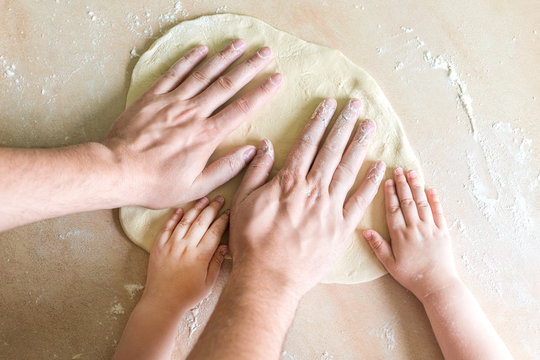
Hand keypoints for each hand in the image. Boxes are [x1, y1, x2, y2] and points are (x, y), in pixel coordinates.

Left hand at [102, 40, 281, 207]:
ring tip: (239, 44)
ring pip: (203, 74)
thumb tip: (250, 152)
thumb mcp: (196, 187)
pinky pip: (174, 74)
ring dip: (223, 57)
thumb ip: (226, 169)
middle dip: (249, 66)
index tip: (276, 79)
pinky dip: (188, 60)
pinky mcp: (153, 98)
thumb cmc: (156, 183)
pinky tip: (201, 50)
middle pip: (227, 84)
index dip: (261, 92)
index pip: (241, 109)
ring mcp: (172, 102)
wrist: (117, 171)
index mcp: (206, 136)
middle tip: (265, 52)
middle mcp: (193, 113)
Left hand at [141, 196, 228, 312]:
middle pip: (202, 221)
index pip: (215, 231)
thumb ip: (216, 263)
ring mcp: (171, 245)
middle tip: (220, 198)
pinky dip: (174, 217)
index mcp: (200, 255)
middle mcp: (186, 247)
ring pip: (186, 221)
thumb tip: (224, 246)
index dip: (223, 220)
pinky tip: (181, 210)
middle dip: (212, 208)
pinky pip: (167, 227)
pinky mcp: (159, 246)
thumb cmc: (187, 295)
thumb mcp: (208, 283)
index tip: (229, 212)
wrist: (161, 302)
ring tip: (204, 199)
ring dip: (196, 208)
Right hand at [229, 98, 385, 297]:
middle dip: (344, 124)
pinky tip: (379, 166)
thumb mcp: (243, 203)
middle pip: (332, 150)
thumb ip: (257, 172)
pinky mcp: (341, 228)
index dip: (319, 121)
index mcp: (289, 182)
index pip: (308, 143)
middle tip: (356, 105)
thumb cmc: (252, 243)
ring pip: (348, 169)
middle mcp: (313, 190)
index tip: (329, 105)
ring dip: (360, 145)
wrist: (269, 279)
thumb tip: (267, 146)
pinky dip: (371, 183)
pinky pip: (360, 201)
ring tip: (371, 125)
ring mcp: (330, 209)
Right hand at [364, 168, 458, 298]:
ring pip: (422, 203)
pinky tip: (431, 189)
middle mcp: (415, 228)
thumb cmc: (411, 276)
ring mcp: (430, 228)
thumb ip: (378, 246)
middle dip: (402, 184)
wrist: (437, 285)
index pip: (393, 209)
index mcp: (400, 235)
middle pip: (407, 202)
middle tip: (399, 170)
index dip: (389, 194)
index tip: (387, 181)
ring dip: (417, 187)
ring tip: (412, 173)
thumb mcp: (390, 264)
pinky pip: (438, 212)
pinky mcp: (443, 232)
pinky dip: (435, 200)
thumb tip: (365, 230)